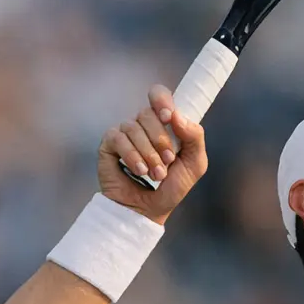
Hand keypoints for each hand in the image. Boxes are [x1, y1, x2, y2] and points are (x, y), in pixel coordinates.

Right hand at [97, 85, 207, 224]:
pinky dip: (132, 156)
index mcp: (164, 123)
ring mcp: (125, 133)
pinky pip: (118, 139)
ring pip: (134, 127)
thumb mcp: (195, 163)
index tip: (168, 116)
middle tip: (167, 162)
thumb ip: (194, 136)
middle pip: (148, 113)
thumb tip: (176, 116)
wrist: (149, 209)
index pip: (158, 94)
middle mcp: (143, 125)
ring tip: (155, 174)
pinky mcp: (109, 145)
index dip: (162, 99)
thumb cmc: (172, 186)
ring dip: (148, 154)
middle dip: (161, 141)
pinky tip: (139, 171)